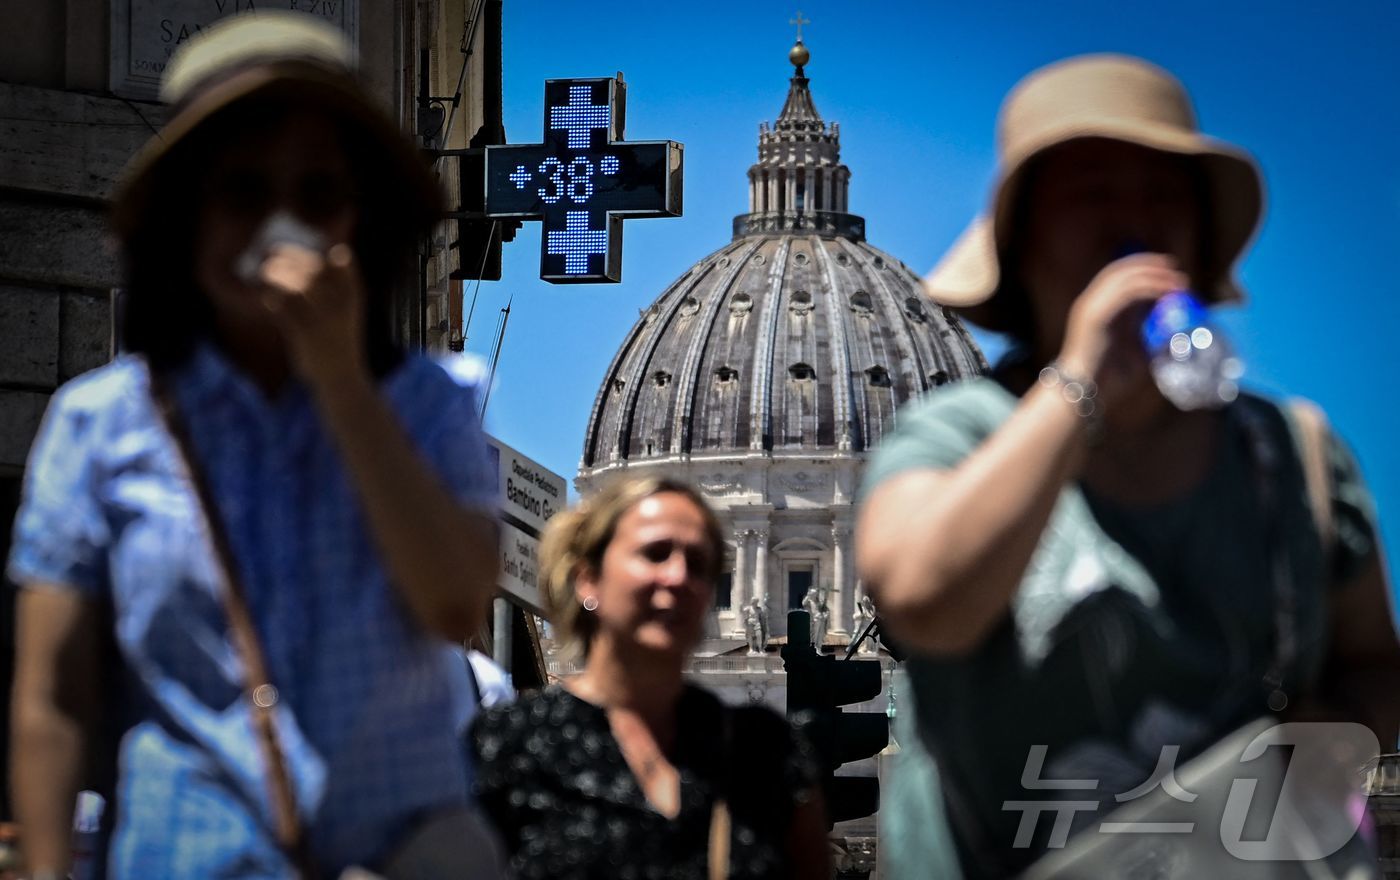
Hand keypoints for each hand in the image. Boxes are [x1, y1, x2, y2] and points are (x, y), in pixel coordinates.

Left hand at [258, 242, 367, 389]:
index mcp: (353, 295)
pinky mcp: (305, 334)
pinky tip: (267, 299)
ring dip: (275, 274)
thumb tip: (295, 260)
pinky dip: (271, 298)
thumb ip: (329, 285)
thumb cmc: (338, 340)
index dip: (324, 249)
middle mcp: (341, 304)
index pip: (342, 261)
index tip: (308, 244)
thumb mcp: (344, 311)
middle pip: (311, 268)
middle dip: (288, 256)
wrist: (342, 378)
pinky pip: (283, 308)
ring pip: (296, 285)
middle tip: (268, 253)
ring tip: (263, 272)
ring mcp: (324, 319)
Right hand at [1056, 253, 1189, 410]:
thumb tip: (1171, 321)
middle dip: (1149, 265)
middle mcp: (1091, 302)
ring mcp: (1091, 307)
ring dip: (1153, 274)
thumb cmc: (1108, 379)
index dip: (1144, 269)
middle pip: (1120, 270)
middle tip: (1175, 268)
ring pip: (1123, 277)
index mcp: (1098, 309)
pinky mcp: (1095, 315)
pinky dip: (1148, 287)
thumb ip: (1148, 333)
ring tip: (1177, 280)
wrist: (1084, 393)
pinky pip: (1125, 292)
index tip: (1170, 272)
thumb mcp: (1136, 350)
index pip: (1119, 277)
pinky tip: (1165, 291)